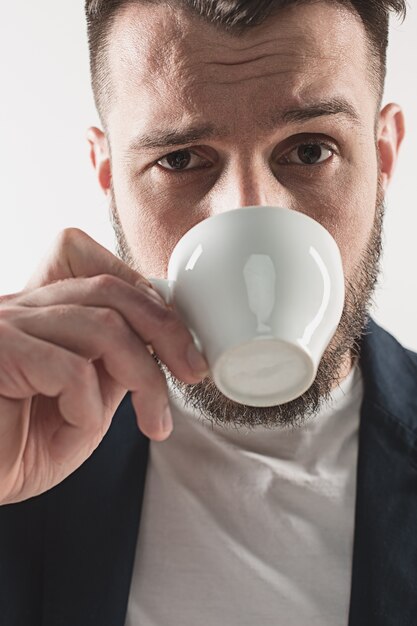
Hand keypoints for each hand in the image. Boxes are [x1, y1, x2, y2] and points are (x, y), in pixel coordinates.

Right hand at [0, 228, 207, 503]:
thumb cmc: (10, 453)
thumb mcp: (80, 410)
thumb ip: (111, 372)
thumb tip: (158, 348)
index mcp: (38, 314)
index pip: (98, 276)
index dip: (147, 298)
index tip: (179, 343)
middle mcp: (19, 309)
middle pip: (109, 290)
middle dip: (166, 330)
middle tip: (193, 371)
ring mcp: (5, 326)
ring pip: (101, 326)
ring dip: (144, 377)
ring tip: (155, 420)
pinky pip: (69, 369)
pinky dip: (88, 404)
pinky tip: (79, 426)